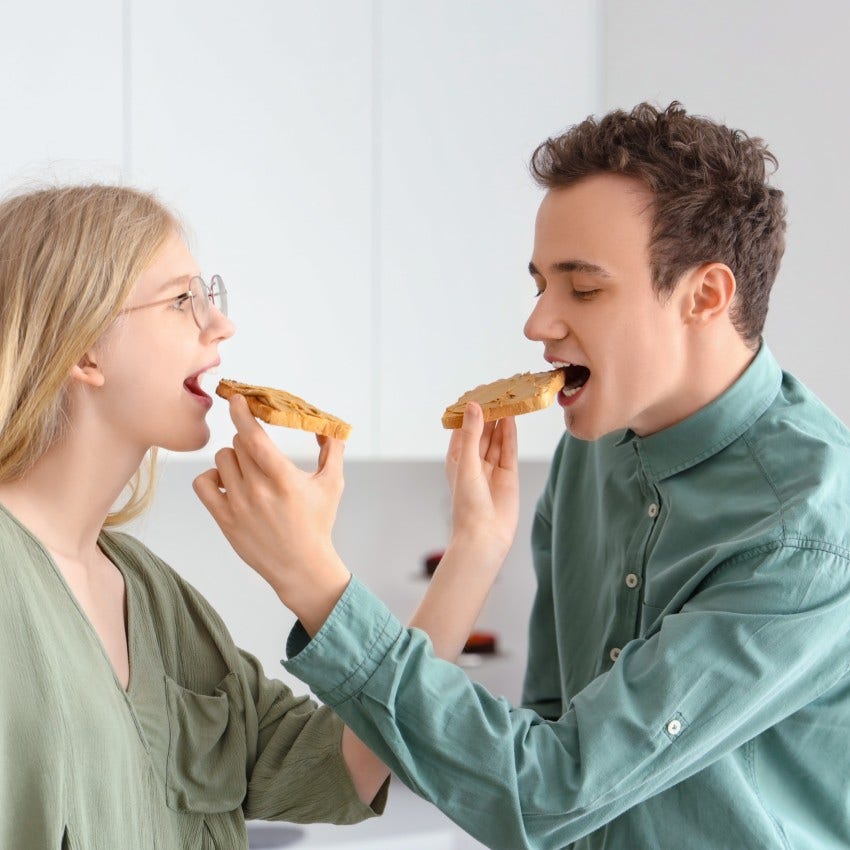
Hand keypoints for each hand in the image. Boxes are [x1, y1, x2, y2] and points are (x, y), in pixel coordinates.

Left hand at [193, 394, 349, 632]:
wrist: (301, 567)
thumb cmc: (318, 524)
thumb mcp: (332, 485)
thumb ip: (332, 451)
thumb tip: (328, 427)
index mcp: (284, 478)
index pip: (254, 436)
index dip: (241, 413)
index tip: (235, 399)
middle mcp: (258, 490)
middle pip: (238, 444)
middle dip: (249, 439)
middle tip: (259, 449)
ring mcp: (238, 505)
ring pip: (222, 459)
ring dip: (233, 457)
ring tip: (248, 469)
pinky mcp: (224, 519)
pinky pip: (204, 483)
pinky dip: (213, 477)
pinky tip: (229, 482)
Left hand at [444, 402, 518, 559]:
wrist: (484, 535)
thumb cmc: (467, 505)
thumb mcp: (466, 463)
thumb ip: (472, 434)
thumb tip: (474, 406)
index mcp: (456, 460)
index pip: (462, 429)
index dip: (469, 411)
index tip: (476, 392)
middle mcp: (474, 462)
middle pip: (482, 431)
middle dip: (488, 413)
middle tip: (496, 390)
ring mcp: (491, 468)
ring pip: (496, 438)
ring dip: (500, 420)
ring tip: (507, 398)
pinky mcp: (508, 474)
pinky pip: (509, 449)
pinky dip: (510, 433)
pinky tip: (511, 417)